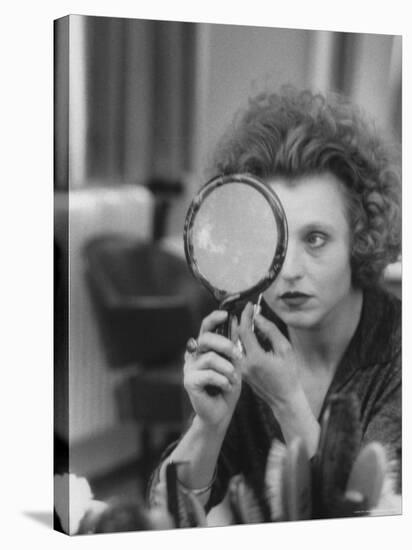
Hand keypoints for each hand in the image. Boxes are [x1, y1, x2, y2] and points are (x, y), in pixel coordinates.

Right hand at [183, 310, 241, 431]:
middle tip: (238, 355)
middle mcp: (194, 355)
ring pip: (210, 358)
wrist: (221, 413)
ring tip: (234, 379)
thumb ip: (233, 345)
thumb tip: (236, 322)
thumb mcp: (235, 363)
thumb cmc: (228, 387)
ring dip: (227, 368)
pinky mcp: (189, 381)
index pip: (205, 328)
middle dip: (225, 344)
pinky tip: (227, 387)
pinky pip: (208, 374)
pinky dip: (222, 380)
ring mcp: (189, 368)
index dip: (214, 319)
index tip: (226, 314)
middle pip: (206, 339)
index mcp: (204, 349)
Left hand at [234, 302, 301, 412]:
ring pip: (233, 344)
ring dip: (238, 330)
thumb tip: (258, 317)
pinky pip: (236, 352)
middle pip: (234, 336)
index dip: (246, 315)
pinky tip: (247, 335)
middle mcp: (244, 364)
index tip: (250, 306)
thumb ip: (270, 331)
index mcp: (255, 358)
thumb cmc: (289, 375)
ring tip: (246, 320)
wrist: (285, 399)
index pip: (244, 330)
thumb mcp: (285, 349)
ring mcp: (240, 369)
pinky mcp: (240, 372)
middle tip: (246, 310)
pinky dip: (239, 341)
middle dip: (239, 320)